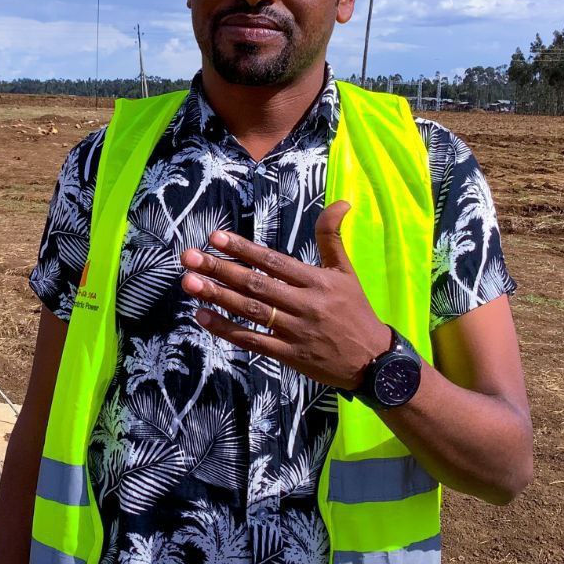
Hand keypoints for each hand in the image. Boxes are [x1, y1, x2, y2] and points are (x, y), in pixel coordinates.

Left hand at [180, 200, 391, 389]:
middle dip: (220, 269)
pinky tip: (203, 316)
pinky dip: (227, 329)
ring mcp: (295, 331)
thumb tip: (340, 202)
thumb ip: (333, 237)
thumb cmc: (355, 311)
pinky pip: (253, 341)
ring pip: (251, 311)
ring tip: (189, 282)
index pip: (273, 261)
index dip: (244, 249)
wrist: (374, 361)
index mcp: (317, 281)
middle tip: (189, 257)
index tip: (216, 237)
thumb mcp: (346, 272)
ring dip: (218, 296)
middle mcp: (304, 304)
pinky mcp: (289, 355)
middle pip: (256, 284)